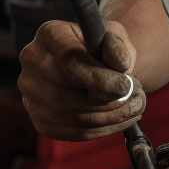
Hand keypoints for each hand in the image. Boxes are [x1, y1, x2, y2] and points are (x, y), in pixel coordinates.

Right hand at [18, 19, 145, 141]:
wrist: (95, 62)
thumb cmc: (104, 46)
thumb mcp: (115, 35)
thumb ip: (117, 46)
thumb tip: (120, 65)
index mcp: (49, 35)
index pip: (69, 60)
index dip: (100, 77)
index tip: (126, 85)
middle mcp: (32, 64)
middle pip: (69, 95)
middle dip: (111, 101)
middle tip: (137, 96)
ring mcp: (31, 94)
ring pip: (74, 117)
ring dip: (112, 117)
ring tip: (135, 105)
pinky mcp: (40, 119)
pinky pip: (74, 133)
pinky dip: (104, 129)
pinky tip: (123, 118)